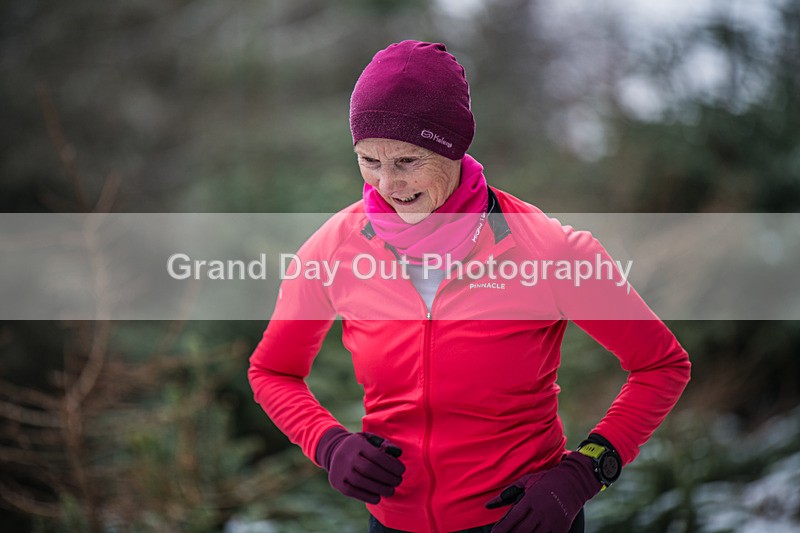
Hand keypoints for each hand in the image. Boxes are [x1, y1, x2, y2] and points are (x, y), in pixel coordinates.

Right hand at [316, 427, 404, 503]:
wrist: (334, 450)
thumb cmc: (359, 446)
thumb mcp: (369, 439)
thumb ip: (384, 444)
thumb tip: (398, 453)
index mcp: (357, 444)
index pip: (376, 455)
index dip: (391, 465)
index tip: (402, 470)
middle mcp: (347, 456)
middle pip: (369, 469)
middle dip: (387, 478)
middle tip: (398, 481)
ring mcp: (340, 470)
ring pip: (361, 482)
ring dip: (380, 488)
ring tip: (391, 491)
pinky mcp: (337, 482)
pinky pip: (353, 492)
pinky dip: (367, 496)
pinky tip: (378, 497)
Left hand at [485, 452, 601, 532]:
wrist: (573, 483)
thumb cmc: (546, 481)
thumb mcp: (526, 482)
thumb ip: (507, 494)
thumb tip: (488, 505)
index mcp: (531, 499)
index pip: (513, 518)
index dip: (502, 528)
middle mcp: (541, 512)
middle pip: (521, 530)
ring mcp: (552, 522)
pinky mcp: (560, 529)